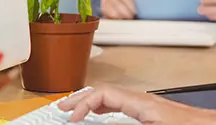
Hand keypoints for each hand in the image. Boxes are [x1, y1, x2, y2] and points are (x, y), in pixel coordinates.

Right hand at [58, 84, 215, 123]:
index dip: (83, 103)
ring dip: (93, 104)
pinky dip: (107, 109)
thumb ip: (123, 124)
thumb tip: (98, 120)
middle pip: (106, 93)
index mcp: (141, 102)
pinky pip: (123, 106)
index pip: (104, 93)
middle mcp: (144, 100)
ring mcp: (149, 106)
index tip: (70, 118)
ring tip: (76, 111)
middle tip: (62, 108)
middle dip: (82, 100)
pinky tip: (102, 116)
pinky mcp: (153, 113)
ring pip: (114, 98)